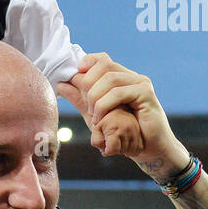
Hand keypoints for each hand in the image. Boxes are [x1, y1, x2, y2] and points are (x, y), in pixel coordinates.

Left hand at [56, 53, 187, 178]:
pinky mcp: (146, 93)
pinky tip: (101, 118)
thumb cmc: (123, 133)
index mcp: (120, 78)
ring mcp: (140, 83)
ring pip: (110, 78)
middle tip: (87, 107)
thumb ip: (79, 98)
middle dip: (88, 84)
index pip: (101, 59)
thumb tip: (60, 84)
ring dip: (95, 97)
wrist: (146, 149)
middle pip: (104, 65)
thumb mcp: (94, 114)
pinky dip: (105, 105)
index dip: (86, 64)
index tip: (74, 79)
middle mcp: (131, 77)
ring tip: (94, 116)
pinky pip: (119, 92)